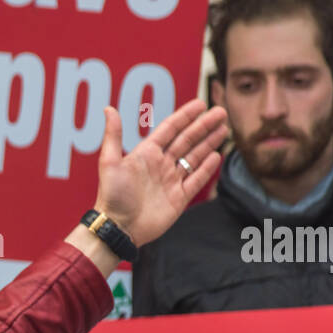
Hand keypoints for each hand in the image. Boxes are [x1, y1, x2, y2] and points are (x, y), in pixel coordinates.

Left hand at [94, 99, 228, 247]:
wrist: (119, 228)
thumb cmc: (112, 196)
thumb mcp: (109, 163)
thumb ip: (113, 135)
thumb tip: (108, 108)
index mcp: (146, 154)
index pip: (170, 130)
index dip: (185, 116)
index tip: (200, 104)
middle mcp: (160, 165)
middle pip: (187, 141)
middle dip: (204, 126)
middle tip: (221, 112)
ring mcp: (171, 181)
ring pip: (194, 158)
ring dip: (209, 143)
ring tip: (224, 130)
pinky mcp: (179, 198)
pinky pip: (196, 180)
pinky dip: (207, 169)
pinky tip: (216, 156)